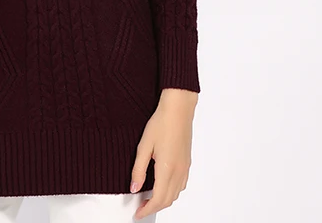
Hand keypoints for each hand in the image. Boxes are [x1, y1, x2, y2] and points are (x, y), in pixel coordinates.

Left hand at [130, 88, 197, 219]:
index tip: (137, 214)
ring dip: (163, 201)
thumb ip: (138, 169)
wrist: (178, 109)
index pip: (158, 199)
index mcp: (167, 169)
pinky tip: (163, 187)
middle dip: (154, 208)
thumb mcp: (144, 145)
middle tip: (140, 209)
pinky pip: (181, 185)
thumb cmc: (161, 123)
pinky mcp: (187, 163)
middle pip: (168, 200)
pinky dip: (171, 192)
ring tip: (149, 199)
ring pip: (175, 194)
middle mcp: (179, 172)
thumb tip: (134, 188)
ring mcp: (185, 168)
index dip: (147, 210)